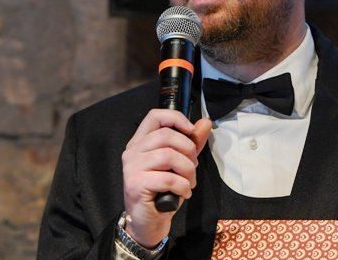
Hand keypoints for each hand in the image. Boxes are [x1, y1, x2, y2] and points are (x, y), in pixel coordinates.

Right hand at [121, 109, 211, 247]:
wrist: (148, 221)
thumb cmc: (163, 190)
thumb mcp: (180, 162)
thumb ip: (192, 142)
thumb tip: (205, 122)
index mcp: (141, 141)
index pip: (155, 116)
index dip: (176, 118)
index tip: (191, 130)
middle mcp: (133, 151)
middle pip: (166, 135)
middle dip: (188, 150)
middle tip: (193, 165)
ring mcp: (132, 167)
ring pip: (168, 155)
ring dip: (187, 170)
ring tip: (189, 181)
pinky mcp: (135, 184)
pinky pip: (168, 178)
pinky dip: (182, 186)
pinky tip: (183, 192)